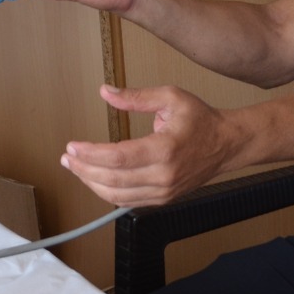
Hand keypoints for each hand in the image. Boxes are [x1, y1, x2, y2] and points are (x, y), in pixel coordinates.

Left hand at [60, 84, 235, 206]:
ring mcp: (164, 191)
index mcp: (165, 149)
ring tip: (76, 167)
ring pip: (118, 196)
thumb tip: (105, 92)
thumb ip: (136, 96)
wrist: (227, 144)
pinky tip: (95, 179)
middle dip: (84, 170)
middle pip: (114, 180)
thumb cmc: (200, 119)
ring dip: (92, 183)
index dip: (91, 154)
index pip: (119, 157)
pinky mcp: (163, 199)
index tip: (72, 146)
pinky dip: (108, 192)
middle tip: (66, 158)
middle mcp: (164, 175)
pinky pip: (129, 201)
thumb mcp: (170, 97)